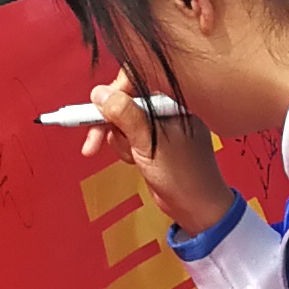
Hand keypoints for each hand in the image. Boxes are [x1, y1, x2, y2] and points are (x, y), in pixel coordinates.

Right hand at [84, 73, 236, 237]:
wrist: (197, 207)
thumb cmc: (183, 176)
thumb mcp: (148, 143)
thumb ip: (125, 114)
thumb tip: (100, 93)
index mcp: (174, 99)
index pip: (135, 81)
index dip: (110, 96)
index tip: (92, 113)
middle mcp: (168, 107)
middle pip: (124, 100)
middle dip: (110, 124)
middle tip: (92, 145)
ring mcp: (162, 123)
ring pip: (123, 120)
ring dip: (119, 140)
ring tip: (133, 157)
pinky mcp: (155, 139)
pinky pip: (129, 135)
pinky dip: (126, 148)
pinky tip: (136, 161)